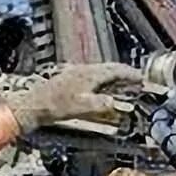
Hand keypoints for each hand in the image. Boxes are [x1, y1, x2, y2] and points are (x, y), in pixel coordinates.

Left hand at [0, 61, 155, 135]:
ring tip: (123, 83)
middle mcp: (83, 70)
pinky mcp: (69, 78)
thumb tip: (113, 103)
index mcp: (89, 74)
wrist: (34, 105)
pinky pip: (92, 76)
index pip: (115, 70)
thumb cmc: (55, 105)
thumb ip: (100, 104)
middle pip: (109, 68)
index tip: (141, 77)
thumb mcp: (82, 107)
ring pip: (100, 71)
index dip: (130, 73)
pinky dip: (102, 80)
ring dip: (113, 76)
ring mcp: (75, 73)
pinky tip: (101, 87)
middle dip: (124, 73)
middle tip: (136, 79)